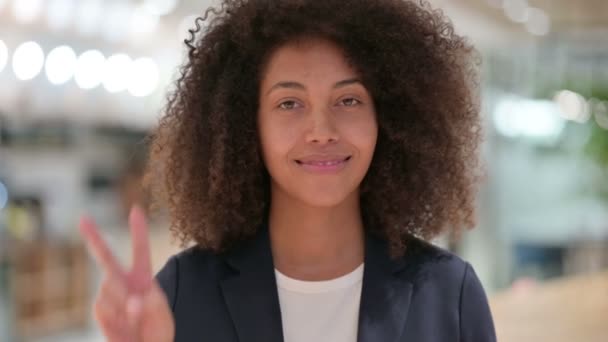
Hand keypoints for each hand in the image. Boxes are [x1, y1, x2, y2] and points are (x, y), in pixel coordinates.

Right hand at [80, 205, 174, 341]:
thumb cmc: (156, 331)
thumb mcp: (162, 315)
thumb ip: (153, 303)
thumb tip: (136, 297)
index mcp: (142, 278)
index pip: (140, 251)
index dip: (139, 231)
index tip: (136, 210)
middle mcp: (123, 283)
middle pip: (105, 257)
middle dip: (93, 237)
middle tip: (83, 219)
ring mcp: (109, 297)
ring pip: (108, 287)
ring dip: (124, 302)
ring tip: (135, 318)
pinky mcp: (100, 312)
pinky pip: (102, 307)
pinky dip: (115, 316)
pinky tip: (123, 325)